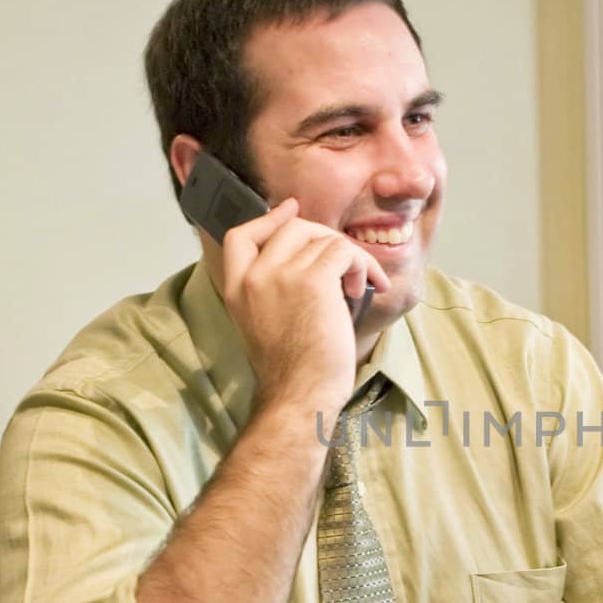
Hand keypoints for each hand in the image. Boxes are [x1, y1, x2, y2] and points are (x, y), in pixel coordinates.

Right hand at [216, 199, 391, 416]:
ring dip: (349, 257)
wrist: (300, 394)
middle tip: (346, 264)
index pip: (239, 236)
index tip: (290, 209)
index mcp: (236, 288)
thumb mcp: (266, 323)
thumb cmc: (294, 370)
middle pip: (290, 229)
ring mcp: (280, 275)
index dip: (268, 218)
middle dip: (324, 238)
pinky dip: (362, 264)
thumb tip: (308, 257)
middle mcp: (254, 276)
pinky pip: (343, 251)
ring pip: (322, 238)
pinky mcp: (312, 280)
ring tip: (357, 284)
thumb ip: (273, 290)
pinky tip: (366, 287)